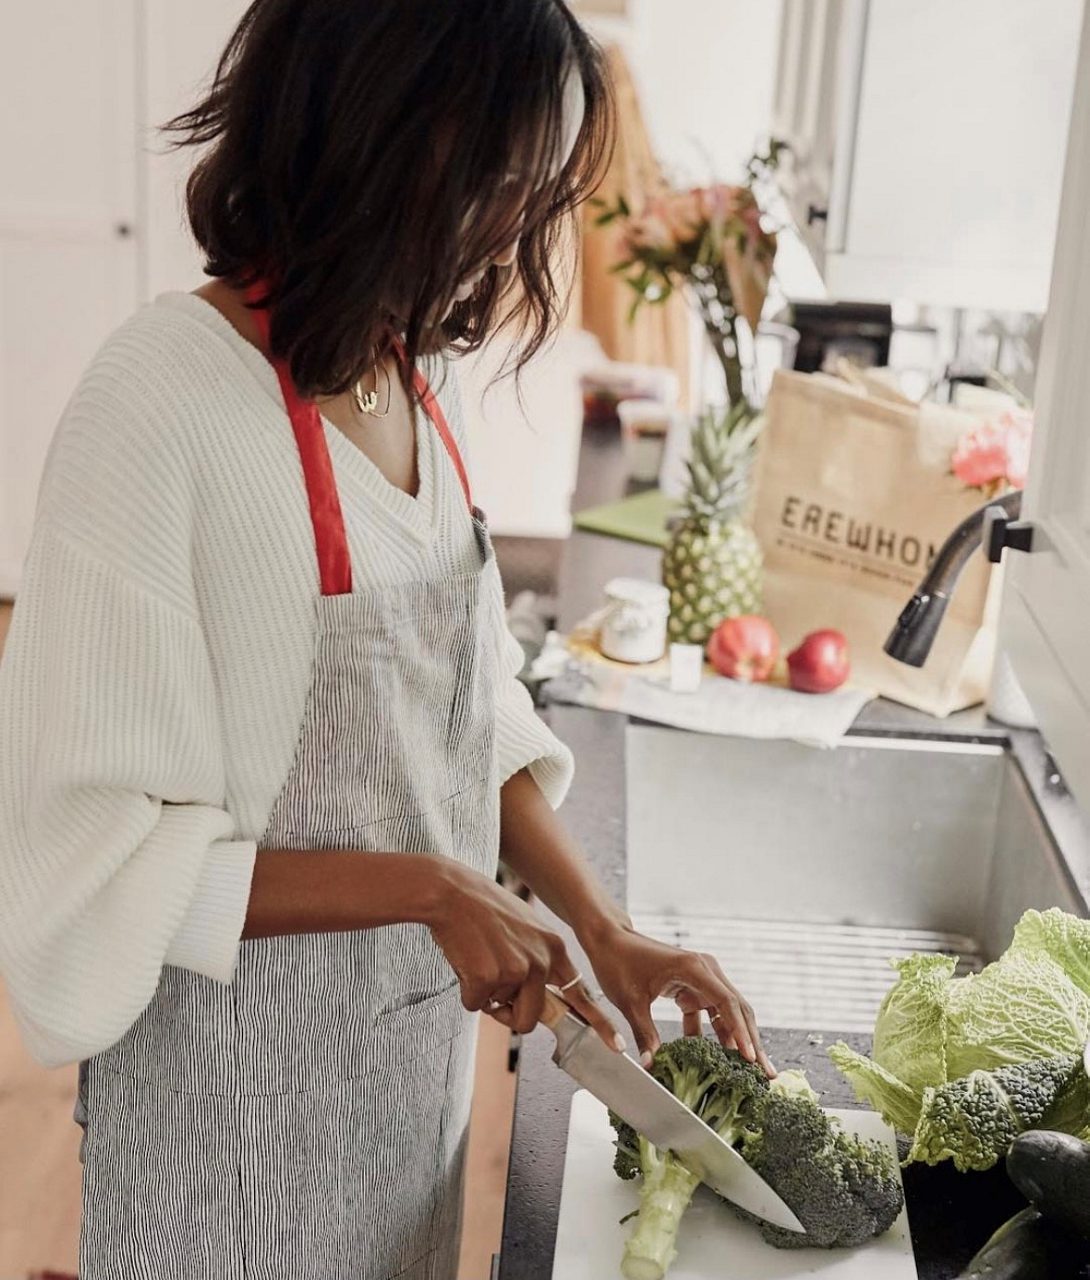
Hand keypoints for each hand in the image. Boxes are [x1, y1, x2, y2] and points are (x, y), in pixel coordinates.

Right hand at [428, 861, 624, 1052]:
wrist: (451, 891)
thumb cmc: (482, 908)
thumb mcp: (525, 927)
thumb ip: (536, 960)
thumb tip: (534, 998)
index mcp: (553, 948)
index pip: (580, 992)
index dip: (598, 1022)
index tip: (616, 1044)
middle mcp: (540, 961)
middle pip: (531, 1018)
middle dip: (511, 1015)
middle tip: (495, 998)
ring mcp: (515, 970)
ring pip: (500, 1010)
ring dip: (486, 996)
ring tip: (477, 960)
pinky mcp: (487, 978)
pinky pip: (475, 1004)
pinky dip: (466, 990)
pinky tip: (465, 960)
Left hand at [581, 922, 774, 1077]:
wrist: (610, 941)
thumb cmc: (619, 963)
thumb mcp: (630, 1001)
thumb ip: (644, 1033)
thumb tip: (651, 1066)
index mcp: (693, 968)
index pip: (727, 1002)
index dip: (740, 1032)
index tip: (750, 1058)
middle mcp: (705, 969)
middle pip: (737, 1008)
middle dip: (752, 1041)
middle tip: (766, 1073)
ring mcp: (702, 977)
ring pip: (728, 1012)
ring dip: (738, 1040)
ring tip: (752, 1072)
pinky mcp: (693, 986)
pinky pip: (712, 1013)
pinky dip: (717, 1034)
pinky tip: (722, 1060)